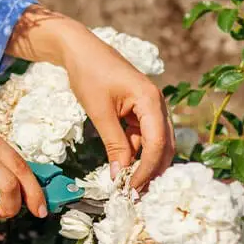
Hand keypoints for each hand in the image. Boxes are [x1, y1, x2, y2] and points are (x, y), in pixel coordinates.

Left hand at [7, 6, 173, 189]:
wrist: (79, 49)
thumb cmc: (88, 75)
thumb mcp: (99, 112)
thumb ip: (114, 144)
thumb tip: (120, 175)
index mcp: (151, 100)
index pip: (157, 144)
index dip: (147, 169)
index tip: (132, 188)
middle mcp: (157, 103)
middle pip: (164, 145)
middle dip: (152, 170)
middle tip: (136, 194)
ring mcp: (150, 106)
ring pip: (155, 142)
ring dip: (144, 163)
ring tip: (128, 184)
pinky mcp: (140, 108)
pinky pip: (143, 134)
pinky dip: (136, 151)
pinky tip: (124, 165)